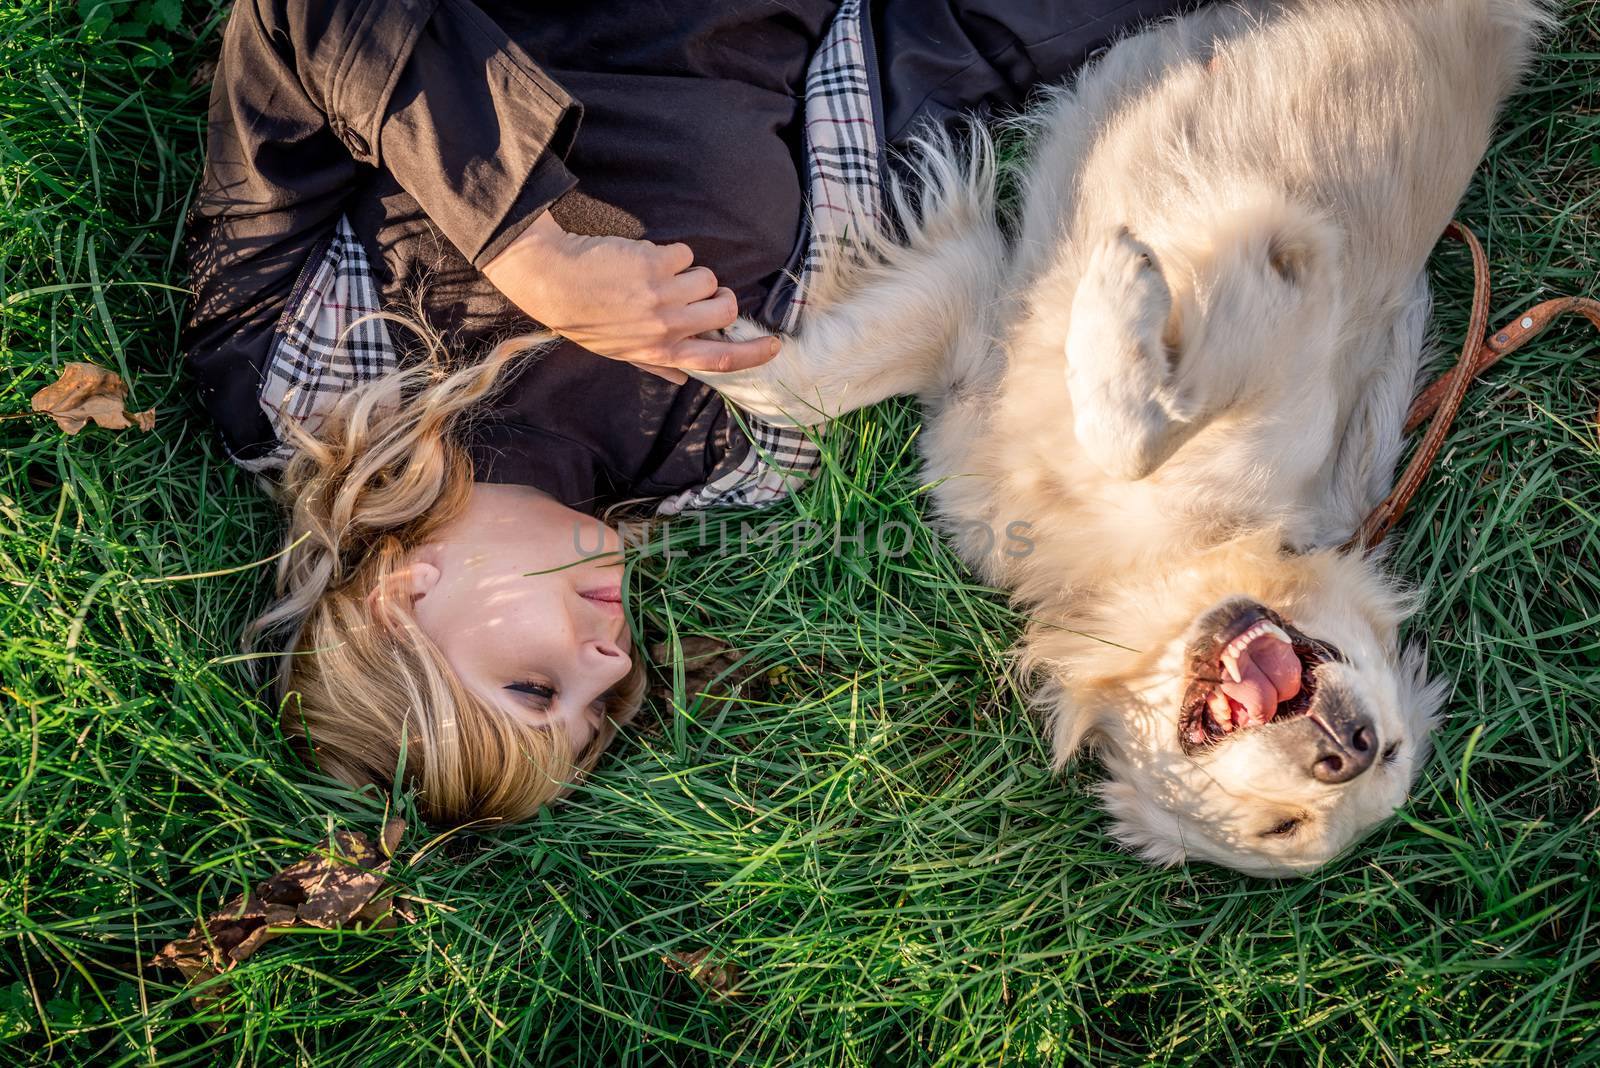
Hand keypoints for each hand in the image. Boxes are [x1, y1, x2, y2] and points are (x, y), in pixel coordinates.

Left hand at [482, 211, 779, 383]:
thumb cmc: (585, 318)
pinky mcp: (656, 263)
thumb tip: (682, 378)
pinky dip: (672, 253)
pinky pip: (686, 254)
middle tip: (700, 292)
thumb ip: (655, 363)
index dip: (753, 353)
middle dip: (721, 296)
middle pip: (726, 309)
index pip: (719, 359)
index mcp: (661, 352)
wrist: (553, 281)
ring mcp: (662, 294)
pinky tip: (644, 259)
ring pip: (708, 277)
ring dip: (692, 273)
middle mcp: (666, 327)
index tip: (773, 345)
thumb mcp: (619, 351)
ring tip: (662, 274)